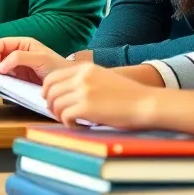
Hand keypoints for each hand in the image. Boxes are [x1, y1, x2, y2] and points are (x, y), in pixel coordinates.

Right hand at [0, 37, 74, 84]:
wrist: (67, 83)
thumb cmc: (56, 67)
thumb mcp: (39, 59)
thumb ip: (19, 58)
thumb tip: (0, 66)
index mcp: (23, 43)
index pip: (1, 43)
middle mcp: (18, 52)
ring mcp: (18, 65)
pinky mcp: (18, 77)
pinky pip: (5, 75)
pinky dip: (0, 77)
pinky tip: (1, 80)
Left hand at [41, 63, 158, 128]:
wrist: (146, 103)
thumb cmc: (128, 95)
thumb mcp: (103, 78)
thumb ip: (84, 81)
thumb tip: (64, 93)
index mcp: (85, 68)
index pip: (53, 77)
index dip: (47, 90)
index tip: (50, 100)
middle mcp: (81, 77)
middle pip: (50, 90)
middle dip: (50, 104)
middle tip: (57, 114)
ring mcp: (83, 91)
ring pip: (56, 104)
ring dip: (59, 115)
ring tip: (69, 121)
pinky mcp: (86, 107)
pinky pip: (65, 116)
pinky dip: (68, 123)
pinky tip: (78, 126)